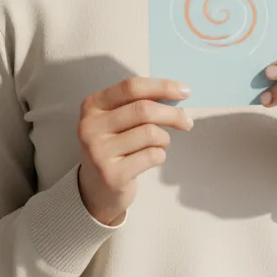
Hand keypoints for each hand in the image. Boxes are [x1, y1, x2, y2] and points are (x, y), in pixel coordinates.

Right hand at [76, 77, 192, 225]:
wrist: (97, 189)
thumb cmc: (116, 146)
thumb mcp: (118, 119)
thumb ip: (140, 103)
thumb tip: (177, 94)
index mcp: (93, 105)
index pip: (131, 87)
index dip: (162, 87)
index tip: (184, 91)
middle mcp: (90, 127)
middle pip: (143, 110)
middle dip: (172, 114)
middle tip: (186, 122)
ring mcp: (98, 152)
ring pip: (150, 133)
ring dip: (164, 138)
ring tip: (159, 144)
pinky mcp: (111, 175)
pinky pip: (152, 156)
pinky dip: (160, 155)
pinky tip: (151, 159)